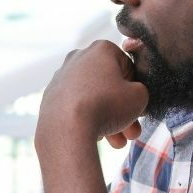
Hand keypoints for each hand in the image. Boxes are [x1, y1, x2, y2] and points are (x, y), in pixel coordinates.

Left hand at [36, 39, 148, 153]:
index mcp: (101, 49)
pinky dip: (87, 120)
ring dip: (109, 121)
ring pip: (93, 100)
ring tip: (118, 143)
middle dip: (123, 112)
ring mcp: (61, 78)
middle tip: (132, 132)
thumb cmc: (105, 106)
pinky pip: (76, 108)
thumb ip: (141, 92)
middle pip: (108, 87)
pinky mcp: (50, 97)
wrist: (67, 128)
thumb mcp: (139, 97)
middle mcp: (78, 58)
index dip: (136, 90)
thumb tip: (133, 96)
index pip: (127, 67)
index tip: (137, 106)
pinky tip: (97, 137)